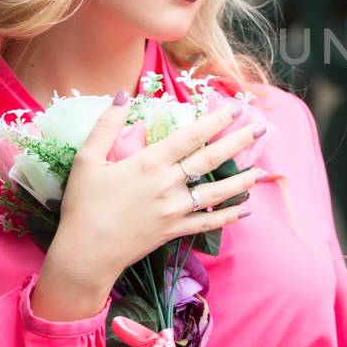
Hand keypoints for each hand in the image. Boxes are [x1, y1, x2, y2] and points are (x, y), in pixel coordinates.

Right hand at [38, 93, 271, 309]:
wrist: (84, 253)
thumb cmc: (83, 205)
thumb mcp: (86, 159)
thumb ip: (106, 125)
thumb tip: (121, 94)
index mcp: (148, 163)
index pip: (190, 136)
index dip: (215, 121)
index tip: (235, 108)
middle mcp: (168, 184)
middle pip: (210, 159)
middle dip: (238, 142)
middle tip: (262, 129)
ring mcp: (174, 210)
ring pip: (216, 192)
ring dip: (242, 180)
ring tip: (263, 170)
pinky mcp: (174, 231)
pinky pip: (207, 223)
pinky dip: (228, 216)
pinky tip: (245, 209)